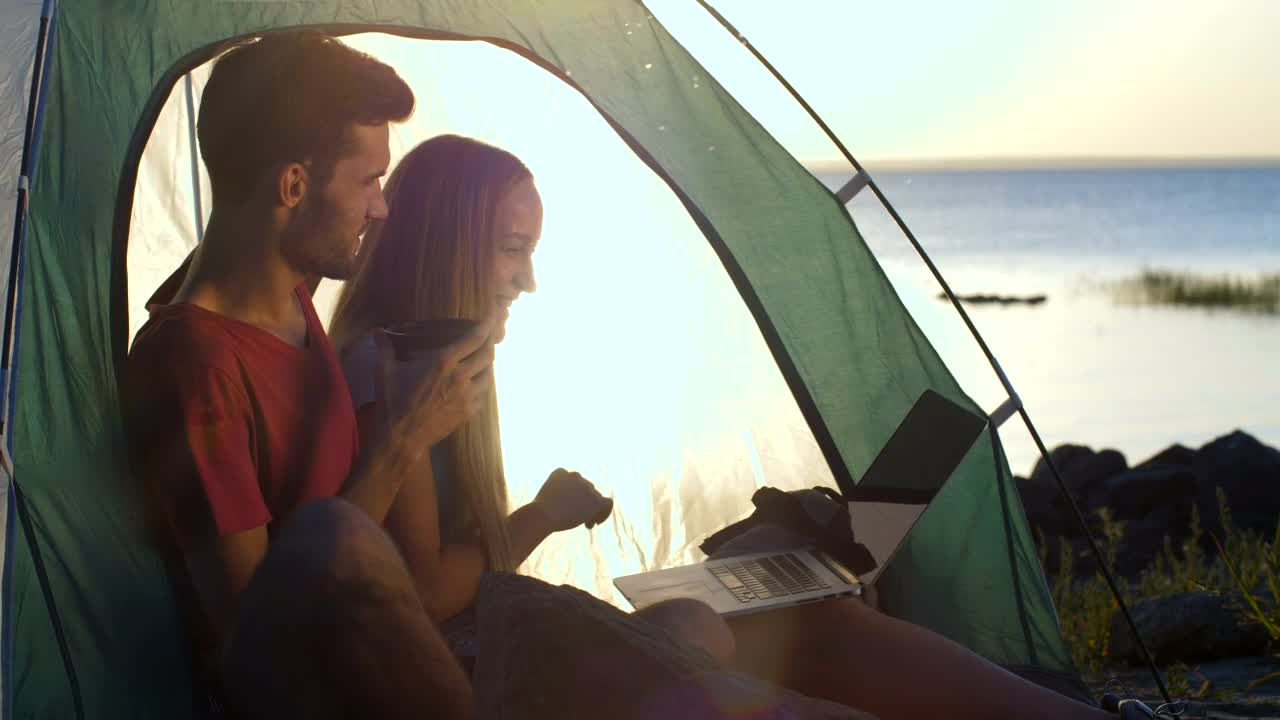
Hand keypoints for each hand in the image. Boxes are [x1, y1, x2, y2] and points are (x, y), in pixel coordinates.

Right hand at [373, 315, 497, 453]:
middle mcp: (461, 377)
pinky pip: (483, 395)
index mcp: (443, 362)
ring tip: (482, 360)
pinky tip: (475, 384)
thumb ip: (385, 348)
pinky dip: (482, 386)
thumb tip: (377, 331)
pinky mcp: (468, 413)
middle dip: (489, 344)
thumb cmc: (392, 402)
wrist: (400, 438)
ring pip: (489, 375)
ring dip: (488, 365)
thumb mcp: (385, 371)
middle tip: (487, 339)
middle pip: (488, 355)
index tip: (493, 317)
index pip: (474, 339)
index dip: (486, 326)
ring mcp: (467, 397)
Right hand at [532, 468, 613, 531]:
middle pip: (586, 490)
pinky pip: (607, 503)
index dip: (574, 495)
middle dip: (583, 505)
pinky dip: (604, 513)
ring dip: (591, 512)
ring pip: (596, 498)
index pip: (573, 481)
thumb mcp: (542, 503)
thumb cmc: (537, 513)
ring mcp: (587, 487)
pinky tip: (596, 523)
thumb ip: (557, 499)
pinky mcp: (595, 500)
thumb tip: (568, 507)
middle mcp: (575, 476)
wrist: (543, 514)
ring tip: (586, 525)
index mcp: (560, 472)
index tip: (568, 509)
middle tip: (579, 522)